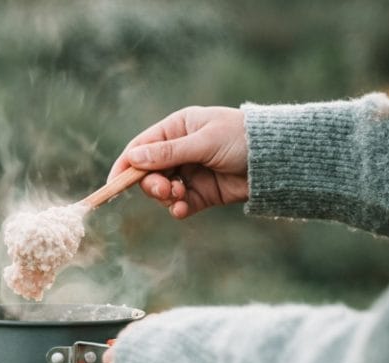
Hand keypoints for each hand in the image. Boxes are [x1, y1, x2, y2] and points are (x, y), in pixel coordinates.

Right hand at [108, 106, 247, 218]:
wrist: (275, 160)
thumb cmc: (241, 139)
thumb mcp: (203, 142)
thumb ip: (168, 152)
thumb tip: (134, 159)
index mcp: (177, 128)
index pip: (141, 148)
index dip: (125, 166)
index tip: (113, 184)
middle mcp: (179, 151)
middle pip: (148, 173)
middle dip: (151, 184)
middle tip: (163, 190)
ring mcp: (190, 173)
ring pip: (162, 191)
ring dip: (167, 197)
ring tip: (181, 196)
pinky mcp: (201, 194)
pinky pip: (180, 204)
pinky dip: (179, 208)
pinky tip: (184, 208)